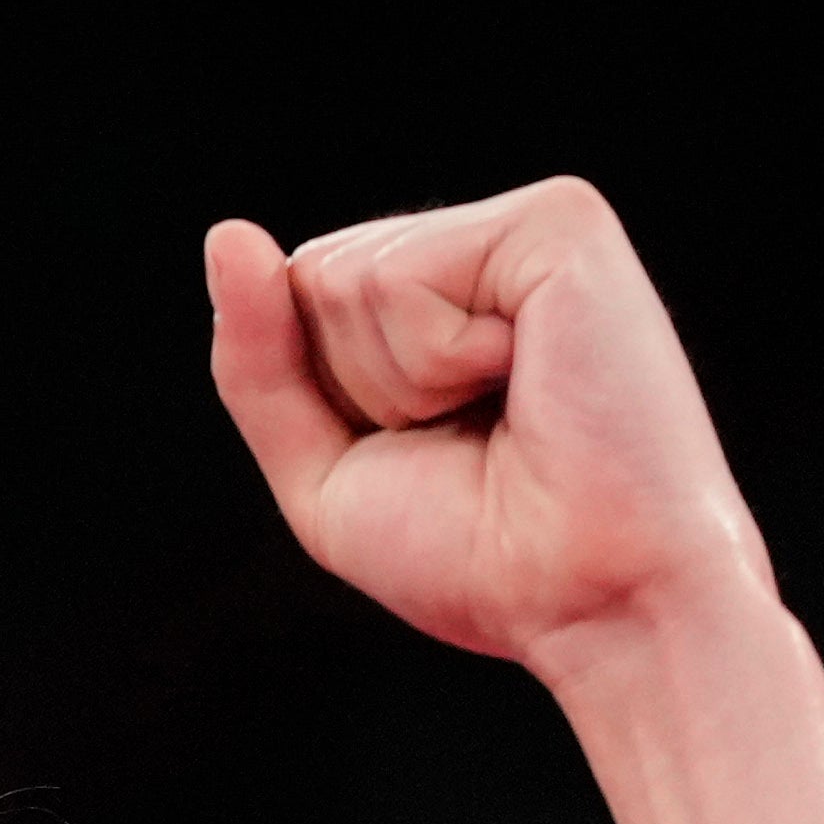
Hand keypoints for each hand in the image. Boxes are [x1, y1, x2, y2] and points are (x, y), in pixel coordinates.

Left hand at [203, 181, 774, 678]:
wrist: (597, 601)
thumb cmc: (486, 561)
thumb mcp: (329, 472)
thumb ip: (260, 362)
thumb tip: (226, 236)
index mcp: (450, 302)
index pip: (299, 300)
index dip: (334, 403)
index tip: (439, 457)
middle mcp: (490, 249)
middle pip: (313, 278)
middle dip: (363, 390)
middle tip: (478, 444)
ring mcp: (529, 226)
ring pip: (349, 276)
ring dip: (405, 382)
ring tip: (511, 416)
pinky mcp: (558, 223)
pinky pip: (402, 275)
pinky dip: (437, 357)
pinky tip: (529, 380)